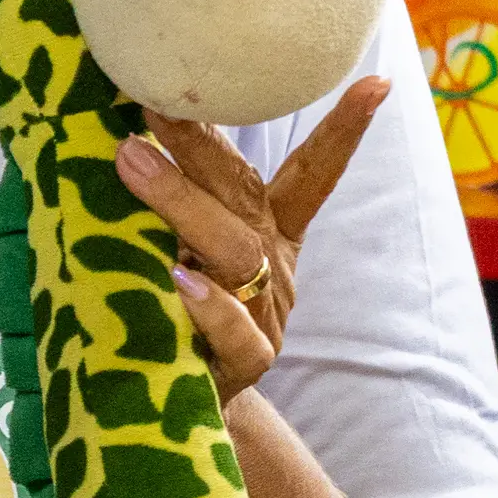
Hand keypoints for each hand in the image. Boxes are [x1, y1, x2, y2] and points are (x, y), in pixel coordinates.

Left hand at [118, 78, 388, 402]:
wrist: (181, 414)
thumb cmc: (177, 317)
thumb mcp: (180, 252)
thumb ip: (171, 208)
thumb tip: (120, 133)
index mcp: (269, 235)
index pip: (311, 175)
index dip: (342, 132)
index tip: (377, 83)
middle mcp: (271, 268)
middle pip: (246, 196)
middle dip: (202, 141)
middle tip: (151, 98)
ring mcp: (264, 316)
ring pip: (236, 251)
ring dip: (181, 200)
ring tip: (131, 160)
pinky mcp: (244, 365)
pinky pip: (235, 331)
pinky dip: (210, 303)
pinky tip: (181, 279)